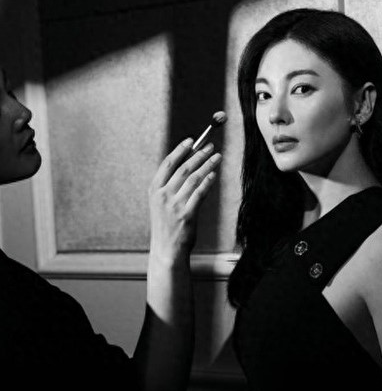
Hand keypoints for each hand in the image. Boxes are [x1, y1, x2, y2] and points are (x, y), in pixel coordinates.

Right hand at [148, 138, 220, 267]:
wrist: (166, 250)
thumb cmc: (167, 225)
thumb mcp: (161, 204)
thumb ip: (170, 186)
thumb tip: (189, 165)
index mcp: (155, 190)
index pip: (168, 164)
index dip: (181, 150)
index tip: (192, 141)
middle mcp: (163, 196)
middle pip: (183, 168)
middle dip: (199, 155)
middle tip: (211, 146)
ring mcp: (175, 206)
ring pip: (194, 179)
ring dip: (207, 165)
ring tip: (217, 157)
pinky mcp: (187, 215)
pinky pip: (200, 194)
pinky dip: (208, 182)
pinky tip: (214, 175)